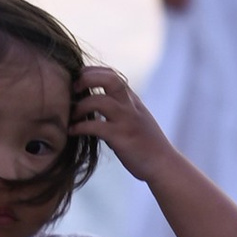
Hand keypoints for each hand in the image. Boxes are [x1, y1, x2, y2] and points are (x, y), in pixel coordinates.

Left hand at [73, 63, 170, 179]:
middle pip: (109, 79)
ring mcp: (127, 121)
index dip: (91, 72)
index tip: (76, 80)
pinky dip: (80, 127)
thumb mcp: (135, 119)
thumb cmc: (146, 145)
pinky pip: (96, 126)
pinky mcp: (121, 138)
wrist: (164, 165)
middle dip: (87, 79)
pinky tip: (72, 132)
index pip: (112, 74)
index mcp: (132, 100)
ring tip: (72, 116)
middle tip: (73, 90)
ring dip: (81, 106)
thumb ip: (119, 109)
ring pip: (100, 101)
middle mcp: (131, 106)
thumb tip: (94, 106)